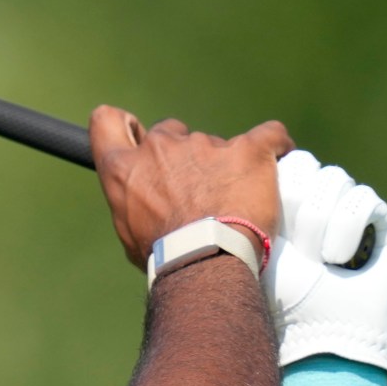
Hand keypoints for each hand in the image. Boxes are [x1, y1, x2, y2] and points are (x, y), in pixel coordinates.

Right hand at [88, 107, 293, 270]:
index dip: (124, 125)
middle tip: (198, 189)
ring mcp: (205, 144)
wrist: (207, 263)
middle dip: (183, 155)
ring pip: (217, 144)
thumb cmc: (166, 257)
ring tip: (239, 201)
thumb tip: (148, 204)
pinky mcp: (248, 149)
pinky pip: (269, 136)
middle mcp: (160, 147)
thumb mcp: (131, 233)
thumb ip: (135, 202)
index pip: (107, 122)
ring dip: (225, 166)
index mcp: (125, 168)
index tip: (137, 136)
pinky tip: (279, 159)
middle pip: (170, 133)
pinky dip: (274, 146)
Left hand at [270, 150, 386, 376]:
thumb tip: (254, 160)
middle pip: (309, 165)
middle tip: (296, 246)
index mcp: (285, 211)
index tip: (270, 226)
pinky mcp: (383, 229)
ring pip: (335, 178)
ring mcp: (352, 217)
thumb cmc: (282, 301)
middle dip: (297, 203)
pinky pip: (364, 197)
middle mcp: (319, 209)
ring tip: (320, 260)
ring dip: (322, 220)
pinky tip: (340, 259)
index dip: (277, 183)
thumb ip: (253, 206)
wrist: (322, 338)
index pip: (285, 165)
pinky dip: (349, 226)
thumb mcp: (257, 249)